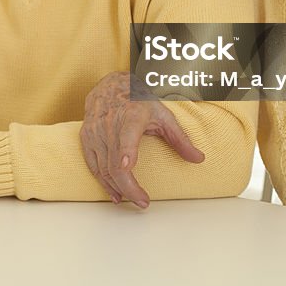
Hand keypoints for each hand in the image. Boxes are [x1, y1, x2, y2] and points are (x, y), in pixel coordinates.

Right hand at [80, 72, 203, 207]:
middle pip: (115, 162)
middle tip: (143, 202)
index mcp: (132, 115)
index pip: (127, 135)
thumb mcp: (163, 115)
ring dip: (116, 188)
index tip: (129, 166)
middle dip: (129, 187)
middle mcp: (110, 123)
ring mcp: (96, 131)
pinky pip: (93, 164)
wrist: (110, 83)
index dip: (126, 151)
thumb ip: (180, 138)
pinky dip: (102, 181)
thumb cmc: (138, 99)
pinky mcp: (86, 136)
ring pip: (103, 167)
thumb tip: (199, 159)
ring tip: (132, 200)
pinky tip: (114, 192)